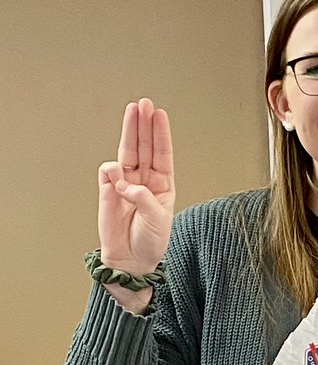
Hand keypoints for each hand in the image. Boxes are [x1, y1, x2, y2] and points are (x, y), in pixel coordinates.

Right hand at [98, 98, 174, 273]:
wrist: (130, 260)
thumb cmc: (150, 241)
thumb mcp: (157, 221)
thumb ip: (144, 199)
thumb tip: (126, 183)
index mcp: (163, 185)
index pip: (162, 154)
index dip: (160, 134)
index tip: (159, 114)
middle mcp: (145, 180)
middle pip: (144, 147)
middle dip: (144, 124)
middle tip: (143, 104)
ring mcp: (126, 184)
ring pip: (127, 152)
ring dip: (130, 132)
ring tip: (132, 111)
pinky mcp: (108, 191)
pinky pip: (108, 172)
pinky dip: (112, 170)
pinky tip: (117, 178)